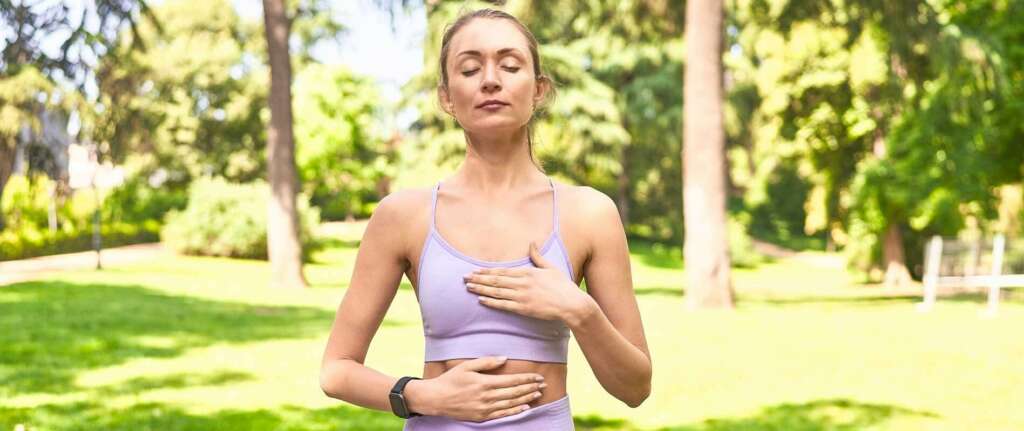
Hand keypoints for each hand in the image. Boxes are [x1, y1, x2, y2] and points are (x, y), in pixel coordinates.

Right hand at [406, 356, 546, 421]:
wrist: (437, 399)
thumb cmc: (451, 379)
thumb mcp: (467, 366)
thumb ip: (487, 362)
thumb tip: (505, 358)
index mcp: (484, 382)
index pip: (512, 380)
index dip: (527, 379)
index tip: (537, 376)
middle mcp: (487, 396)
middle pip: (515, 392)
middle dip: (530, 388)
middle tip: (543, 384)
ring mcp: (485, 408)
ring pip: (511, 404)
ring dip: (526, 399)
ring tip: (538, 394)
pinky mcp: (482, 417)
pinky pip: (503, 414)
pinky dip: (516, 411)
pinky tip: (525, 408)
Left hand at [464, 241, 594, 323]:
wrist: (571, 304)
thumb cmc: (562, 286)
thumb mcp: (550, 267)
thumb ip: (538, 256)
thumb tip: (531, 242)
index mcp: (527, 272)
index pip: (502, 271)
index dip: (486, 271)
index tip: (474, 270)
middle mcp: (522, 283)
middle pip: (495, 280)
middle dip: (478, 279)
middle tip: (464, 278)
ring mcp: (522, 296)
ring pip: (496, 292)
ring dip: (481, 289)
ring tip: (468, 287)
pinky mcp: (524, 308)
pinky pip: (504, 305)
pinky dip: (491, 302)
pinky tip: (481, 301)